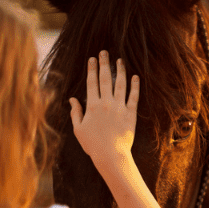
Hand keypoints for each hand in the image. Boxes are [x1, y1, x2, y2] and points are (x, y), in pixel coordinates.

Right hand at [69, 51, 139, 171]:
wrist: (111, 155)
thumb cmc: (93, 144)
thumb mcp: (79, 129)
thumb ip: (75, 112)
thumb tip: (72, 99)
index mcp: (92, 105)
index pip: (92, 82)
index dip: (92, 69)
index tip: (92, 58)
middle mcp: (106, 103)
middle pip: (105, 79)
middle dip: (104, 64)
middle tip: (104, 52)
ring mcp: (119, 107)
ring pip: (120, 85)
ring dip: (120, 71)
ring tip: (120, 60)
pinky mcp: (131, 114)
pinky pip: (133, 97)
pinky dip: (135, 86)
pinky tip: (136, 77)